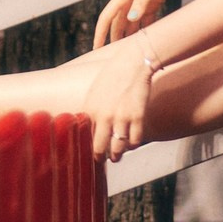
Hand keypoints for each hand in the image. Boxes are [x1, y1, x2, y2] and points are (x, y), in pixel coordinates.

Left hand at [84, 38, 153, 161]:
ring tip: (117, 155)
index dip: (87, 149)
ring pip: (117, 149)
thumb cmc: (113, 75)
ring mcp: (122, 117)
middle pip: (99, 149)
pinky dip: (133, 145)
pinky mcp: (138, 116)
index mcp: (90, 110)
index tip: (90, 152)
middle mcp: (104, 116)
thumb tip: (86, 128)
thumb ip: (90, 111)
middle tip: (103, 159)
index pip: (84, 139)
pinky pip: (135, 141)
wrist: (133, 62)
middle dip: (100, 158)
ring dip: (117, 155)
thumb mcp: (94, 91)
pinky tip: (131, 142)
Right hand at [93, 0, 182, 48]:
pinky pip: (145, 21)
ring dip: (128, 36)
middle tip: (111, 58)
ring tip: (129, 53)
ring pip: (130, 24)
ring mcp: (140, 2)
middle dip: (113, 39)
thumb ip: (141, 2)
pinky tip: (145, 41)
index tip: (95, 49)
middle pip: (117, 24)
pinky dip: (143, 30)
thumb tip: (130, 19)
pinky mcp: (152, 3)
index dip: (100, 33)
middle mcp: (129, 0)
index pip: (106, 17)